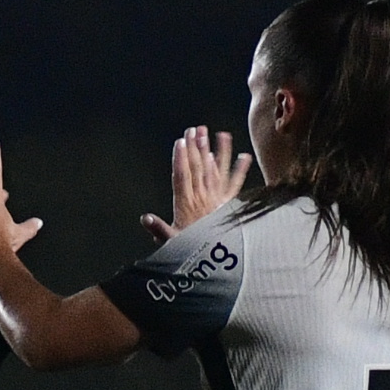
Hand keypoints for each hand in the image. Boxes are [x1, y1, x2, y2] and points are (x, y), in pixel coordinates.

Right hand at [141, 125, 251, 240]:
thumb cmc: (193, 250)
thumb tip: (145, 219)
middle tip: (195, 129)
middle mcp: (203, 198)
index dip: (180, 158)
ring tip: (219, 134)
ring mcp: (217, 199)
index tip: (181, 141)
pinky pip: (236, 184)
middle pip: (199, 168)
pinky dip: (241, 170)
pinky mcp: (229, 203)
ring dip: (217, 152)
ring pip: (216, 171)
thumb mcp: (170, 242)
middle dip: (196, 147)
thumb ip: (159, 229)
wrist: (217, 259)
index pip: (182, 176)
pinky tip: (245, 156)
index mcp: (186, 205)